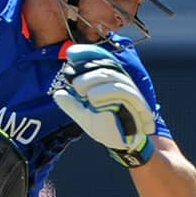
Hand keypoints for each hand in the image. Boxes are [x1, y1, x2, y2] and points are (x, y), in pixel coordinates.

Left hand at [52, 44, 155, 166]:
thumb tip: (58, 93)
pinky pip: (122, 90)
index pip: (99, 60)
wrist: (123, 143)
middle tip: (71, 79)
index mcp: (108, 81)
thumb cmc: (106, 126)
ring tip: (78, 89)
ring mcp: (129, 90)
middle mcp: (120, 81)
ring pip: (111, 75)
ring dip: (92, 79)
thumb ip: (71, 105)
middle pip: (104, 64)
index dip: (86, 53)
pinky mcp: (136, 101)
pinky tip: (92, 96)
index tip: (70, 54)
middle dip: (85, 67)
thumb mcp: (83, 116)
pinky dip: (105, 91)